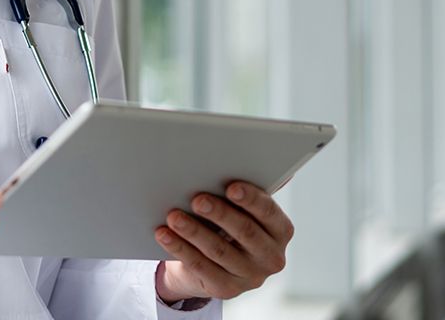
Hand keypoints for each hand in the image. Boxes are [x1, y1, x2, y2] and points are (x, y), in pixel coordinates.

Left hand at [153, 181, 293, 302]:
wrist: (211, 262)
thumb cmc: (226, 222)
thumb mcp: (239, 207)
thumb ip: (243, 187)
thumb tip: (245, 154)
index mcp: (280, 230)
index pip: (269, 212)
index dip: (251, 199)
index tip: (231, 187)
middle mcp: (271, 256)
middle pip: (245, 232)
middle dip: (220, 213)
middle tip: (197, 198)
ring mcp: (250, 276)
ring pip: (219, 250)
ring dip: (194, 231)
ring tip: (173, 215)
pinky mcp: (225, 289)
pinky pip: (200, 267)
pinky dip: (180, 248)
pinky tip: (164, 234)